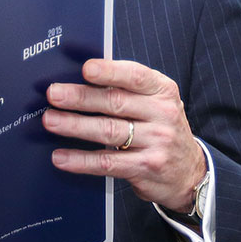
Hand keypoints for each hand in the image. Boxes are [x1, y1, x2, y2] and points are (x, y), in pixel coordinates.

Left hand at [43, 59, 205, 211]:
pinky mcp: (146, 168)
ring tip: (51, 121)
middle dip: (81, 97)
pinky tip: (61, 157)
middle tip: (54, 94)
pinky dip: (81, 160)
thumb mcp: (154, 103)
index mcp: (163, 90)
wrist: (189, 173)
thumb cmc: (160, 129)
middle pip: (116, 102)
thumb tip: (80, 78)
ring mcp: (157, 142)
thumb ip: (126, 90)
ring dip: (75, 125)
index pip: (136, 76)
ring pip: (109, 131)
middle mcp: (163, 114)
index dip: (110, 71)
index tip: (86, 69)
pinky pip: (108, 162)